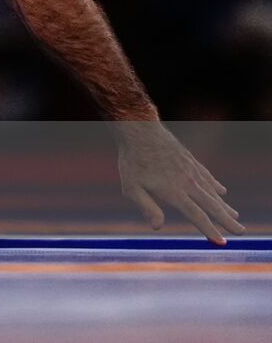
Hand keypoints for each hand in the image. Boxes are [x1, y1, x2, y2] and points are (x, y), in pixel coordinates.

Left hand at [114, 123, 242, 244]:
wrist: (140, 130)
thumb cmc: (132, 160)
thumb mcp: (131, 187)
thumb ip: (146, 206)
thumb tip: (157, 226)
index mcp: (174, 192)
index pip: (197, 216)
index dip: (210, 230)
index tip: (222, 242)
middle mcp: (187, 182)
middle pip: (212, 206)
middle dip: (227, 220)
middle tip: (241, 232)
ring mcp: (191, 170)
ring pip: (212, 192)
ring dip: (224, 205)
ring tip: (235, 216)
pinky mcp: (190, 160)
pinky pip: (207, 175)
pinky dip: (215, 185)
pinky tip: (221, 191)